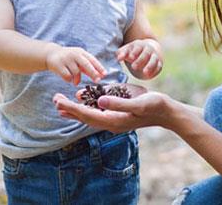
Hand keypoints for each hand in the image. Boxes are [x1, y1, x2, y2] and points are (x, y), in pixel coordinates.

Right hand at [46, 45, 106, 83]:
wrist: (50, 54)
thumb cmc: (68, 59)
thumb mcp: (78, 60)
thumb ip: (88, 68)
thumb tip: (101, 75)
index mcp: (81, 52)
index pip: (92, 60)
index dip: (99, 67)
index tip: (105, 74)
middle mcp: (74, 54)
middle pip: (86, 64)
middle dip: (93, 73)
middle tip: (98, 80)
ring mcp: (66, 59)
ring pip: (76, 72)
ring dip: (77, 79)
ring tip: (76, 82)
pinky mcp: (58, 64)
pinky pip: (67, 76)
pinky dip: (69, 80)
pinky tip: (68, 79)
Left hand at [53, 91, 183, 133]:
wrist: (166, 112)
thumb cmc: (154, 106)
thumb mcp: (138, 102)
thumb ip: (118, 102)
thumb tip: (99, 101)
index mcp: (114, 120)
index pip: (87, 115)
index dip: (72, 108)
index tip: (59, 101)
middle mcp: (111, 122)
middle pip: (85, 117)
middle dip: (69, 109)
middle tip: (54, 100)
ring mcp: (114, 119)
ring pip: (90, 115)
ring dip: (75, 110)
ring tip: (60, 104)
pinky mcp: (118, 114)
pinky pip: (98, 112)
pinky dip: (86, 107)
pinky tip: (80, 102)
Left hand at [116, 39, 161, 78]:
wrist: (150, 50)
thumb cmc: (134, 51)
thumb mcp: (127, 50)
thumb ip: (121, 53)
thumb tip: (118, 58)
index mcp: (139, 45)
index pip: (137, 47)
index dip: (134, 52)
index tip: (130, 58)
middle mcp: (149, 49)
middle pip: (146, 53)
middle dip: (140, 60)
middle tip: (134, 67)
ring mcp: (155, 56)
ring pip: (154, 60)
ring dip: (150, 66)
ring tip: (145, 73)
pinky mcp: (159, 63)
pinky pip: (159, 67)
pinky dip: (155, 71)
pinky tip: (149, 76)